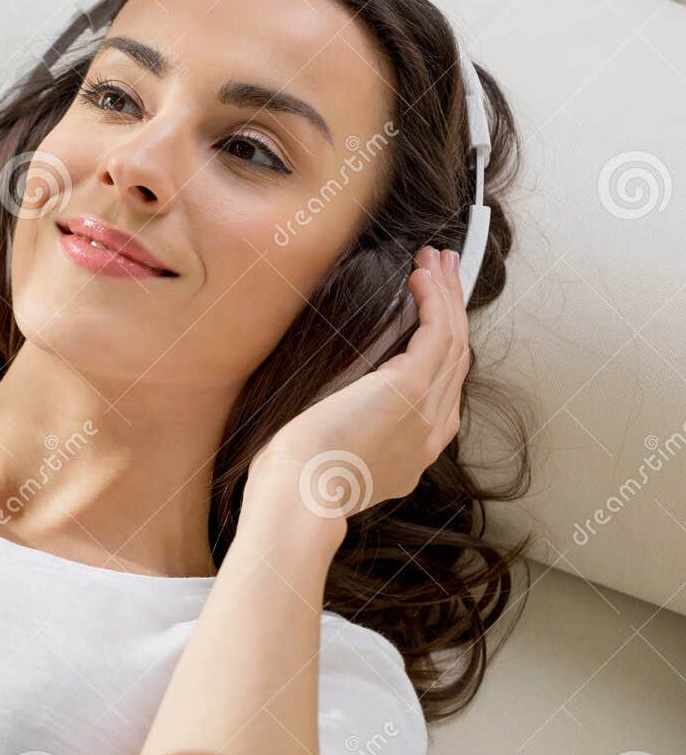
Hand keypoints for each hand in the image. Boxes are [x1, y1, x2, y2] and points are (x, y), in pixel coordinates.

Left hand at [249, 246, 470, 522]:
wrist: (300, 495)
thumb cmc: (298, 478)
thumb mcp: (337, 452)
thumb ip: (354, 426)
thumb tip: (345, 397)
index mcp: (416, 451)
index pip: (443, 387)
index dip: (444, 342)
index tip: (435, 309)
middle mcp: (432, 433)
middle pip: (456, 357)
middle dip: (453, 308)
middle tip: (448, 270)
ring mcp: (427, 412)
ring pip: (452, 340)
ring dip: (447, 294)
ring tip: (438, 259)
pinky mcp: (410, 389)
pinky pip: (436, 334)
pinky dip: (433, 301)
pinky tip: (420, 277)